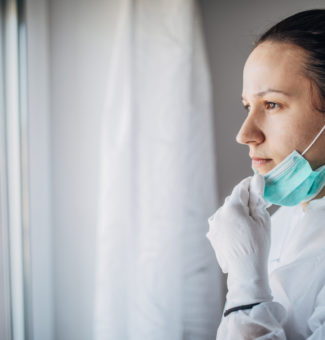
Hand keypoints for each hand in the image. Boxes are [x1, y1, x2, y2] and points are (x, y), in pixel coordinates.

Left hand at [206, 174, 272, 308]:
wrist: (244, 272)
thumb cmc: (257, 246)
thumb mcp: (262, 220)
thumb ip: (257, 198)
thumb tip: (256, 181)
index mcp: (231, 208)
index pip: (241, 188)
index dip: (251, 184)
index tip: (258, 185)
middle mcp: (218, 214)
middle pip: (233, 200)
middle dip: (245, 201)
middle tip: (259, 208)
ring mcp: (213, 225)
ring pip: (227, 212)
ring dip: (237, 213)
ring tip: (249, 225)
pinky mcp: (212, 235)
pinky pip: (222, 223)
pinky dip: (230, 223)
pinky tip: (239, 233)